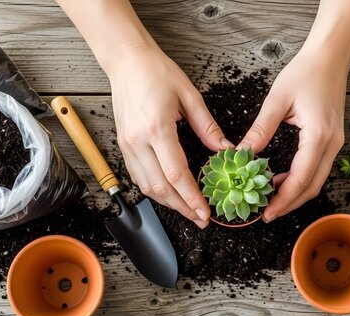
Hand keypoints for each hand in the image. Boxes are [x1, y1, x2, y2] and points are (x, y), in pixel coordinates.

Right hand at [106, 45, 232, 227]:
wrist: (127, 61)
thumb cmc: (157, 72)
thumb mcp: (190, 96)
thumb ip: (208, 127)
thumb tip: (226, 150)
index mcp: (157, 128)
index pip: (176, 174)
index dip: (191, 198)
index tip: (205, 213)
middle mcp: (138, 141)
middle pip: (160, 188)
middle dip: (182, 208)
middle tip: (201, 219)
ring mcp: (127, 145)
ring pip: (146, 187)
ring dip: (168, 203)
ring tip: (188, 210)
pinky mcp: (123, 146)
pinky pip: (138, 177)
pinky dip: (155, 190)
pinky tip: (169, 193)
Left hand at [237, 48, 347, 221]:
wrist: (330, 58)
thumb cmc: (305, 73)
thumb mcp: (277, 100)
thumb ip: (260, 130)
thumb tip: (242, 153)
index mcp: (319, 135)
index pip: (301, 178)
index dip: (283, 199)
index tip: (266, 212)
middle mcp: (332, 144)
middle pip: (312, 186)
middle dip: (290, 204)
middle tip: (266, 213)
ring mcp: (336, 143)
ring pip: (317, 180)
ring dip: (295, 194)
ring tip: (271, 200)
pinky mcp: (332, 140)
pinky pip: (318, 168)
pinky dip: (301, 180)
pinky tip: (282, 180)